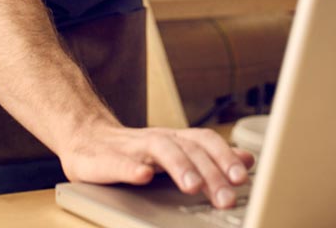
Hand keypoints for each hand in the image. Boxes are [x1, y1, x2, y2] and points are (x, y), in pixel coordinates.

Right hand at [58, 123, 255, 208]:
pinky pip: (119, 161)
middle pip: (190, 148)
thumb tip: (248, 159)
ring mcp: (133, 147)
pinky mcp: (105, 159)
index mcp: (176, 139)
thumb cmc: (135, 152)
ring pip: (161, 149)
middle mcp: (159, 139)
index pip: (206, 142)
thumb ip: (210, 157)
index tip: (243, 178)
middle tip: (226, 197)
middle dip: (211, 173)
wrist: (86, 140)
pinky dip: (132, 168)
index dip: (225, 157)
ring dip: (179, 166)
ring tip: (192, 186)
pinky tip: (142, 176)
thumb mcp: (177, 152)